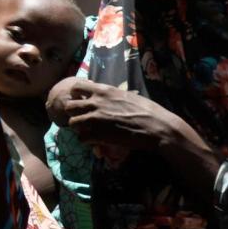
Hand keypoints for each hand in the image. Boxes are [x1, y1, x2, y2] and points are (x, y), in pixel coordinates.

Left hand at [49, 80, 178, 151]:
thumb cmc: (150, 111)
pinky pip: (81, 138)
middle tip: (83, 117)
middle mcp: (96, 103)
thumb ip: (113, 96)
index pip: (76, 87)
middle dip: (74, 112)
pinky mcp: (98, 135)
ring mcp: (95, 119)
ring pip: (72, 123)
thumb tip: (107, 98)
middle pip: (69, 106)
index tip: (82, 100)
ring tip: (89, 130)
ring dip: (79, 127)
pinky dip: (87, 140)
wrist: (157, 128)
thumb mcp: (129, 96)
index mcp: (104, 91)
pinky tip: (96, 141)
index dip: (76, 95)